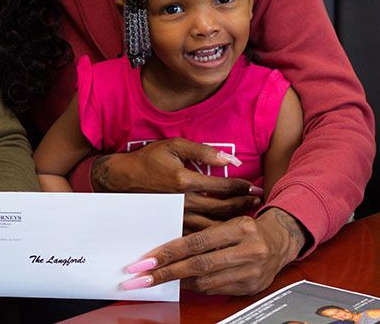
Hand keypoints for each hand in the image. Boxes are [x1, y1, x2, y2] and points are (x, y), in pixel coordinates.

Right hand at [91, 137, 261, 230]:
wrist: (122, 179)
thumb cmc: (148, 159)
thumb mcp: (174, 146)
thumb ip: (203, 151)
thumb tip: (229, 159)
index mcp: (185, 180)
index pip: (222, 186)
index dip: (241, 187)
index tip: (253, 187)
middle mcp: (183, 201)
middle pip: (223, 208)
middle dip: (243, 204)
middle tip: (257, 201)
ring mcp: (178, 215)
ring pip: (214, 224)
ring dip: (234, 220)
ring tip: (247, 215)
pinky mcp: (173, 224)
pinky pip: (200, 233)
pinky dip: (216, 232)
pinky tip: (227, 228)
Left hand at [122, 208, 305, 294]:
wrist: (281, 241)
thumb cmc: (246, 227)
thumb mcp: (228, 220)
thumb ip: (202, 232)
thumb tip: (166, 246)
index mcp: (241, 228)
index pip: (197, 242)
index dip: (169, 252)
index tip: (146, 260)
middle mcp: (249, 250)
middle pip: (199, 265)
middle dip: (167, 273)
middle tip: (142, 278)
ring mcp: (252, 272)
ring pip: (206, 281)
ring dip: (179, 281)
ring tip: (159, 279)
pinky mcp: (252, 287)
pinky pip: (216, 290)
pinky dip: (197, 287)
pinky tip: (183, 283)